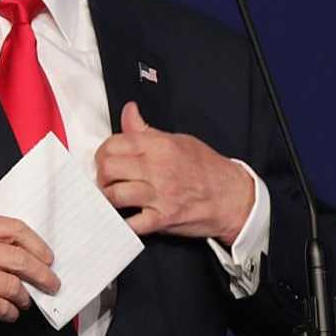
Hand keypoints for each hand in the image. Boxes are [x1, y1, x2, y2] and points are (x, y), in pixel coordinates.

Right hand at [0, 215, 59, 335]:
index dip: (37, 245)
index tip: (47, 257)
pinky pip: (5, 307)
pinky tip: (8, 310)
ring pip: (16, 286)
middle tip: (51, 283)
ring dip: (25, 297)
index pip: (14, 228)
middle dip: (42, 274)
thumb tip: (33, 254)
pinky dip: (12, 312)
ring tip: (24, 300)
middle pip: (20, 259)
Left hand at [96, 101, 254, 245]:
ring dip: (108, 197)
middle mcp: (157, 168)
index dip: (103, 152)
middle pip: (108, 168)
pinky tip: (123, 218)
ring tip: (112, 196)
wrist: (234, 197)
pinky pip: (133, 224)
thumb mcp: (178, 140)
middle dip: (101, 174)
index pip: (114, 144)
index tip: (105, 159)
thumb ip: (146, 130)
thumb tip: (128, 111)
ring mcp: (160, 195)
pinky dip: (123, 223)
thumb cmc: (206, 167)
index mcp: (158, 146)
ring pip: (114, 195)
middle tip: (106, 179)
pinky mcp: (164, 219)